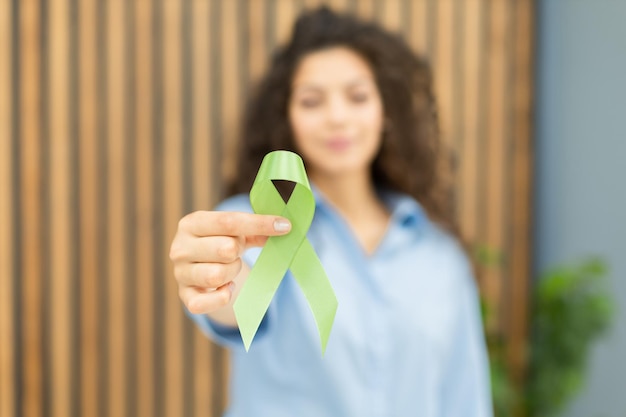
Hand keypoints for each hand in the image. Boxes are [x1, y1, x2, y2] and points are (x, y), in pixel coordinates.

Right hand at [169, 211, 290, 317]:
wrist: (198, 266)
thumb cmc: (220, 242)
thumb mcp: (236, 232)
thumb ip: (256, 229)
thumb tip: (281, 228)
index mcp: (192, 223)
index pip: (228, 221)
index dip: (259, 223)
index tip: (284, 226)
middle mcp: (180, 247)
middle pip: (225, 249)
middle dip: (238, 251)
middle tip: (236, 251)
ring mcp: (180, 273)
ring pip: (217, 275)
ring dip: (232, 272)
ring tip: (229, 267)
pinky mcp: (184, 296)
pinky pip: (204, 303)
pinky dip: (222, 297)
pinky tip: (227, 288)